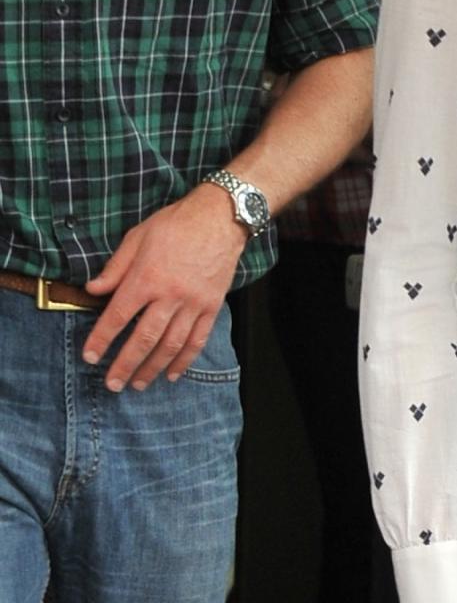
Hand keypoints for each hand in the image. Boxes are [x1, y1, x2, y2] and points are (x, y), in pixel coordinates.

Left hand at [82, 187, 247, 390]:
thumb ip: (115, 268)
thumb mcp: (137, 237)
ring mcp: (193, 303)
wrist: (219, 217)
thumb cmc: (175, 224)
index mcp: (147, 277)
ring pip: (171, 344)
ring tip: (138, 384)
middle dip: (126, 364)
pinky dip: (185, 360)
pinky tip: (173, 374)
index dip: (101, 339)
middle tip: (113, 385)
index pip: (118, 316)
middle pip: (144, 338)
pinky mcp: (211, 306)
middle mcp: (169, 295)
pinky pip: (198, 340)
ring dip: (153, 368)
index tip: (90, 356)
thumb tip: (92, 290)